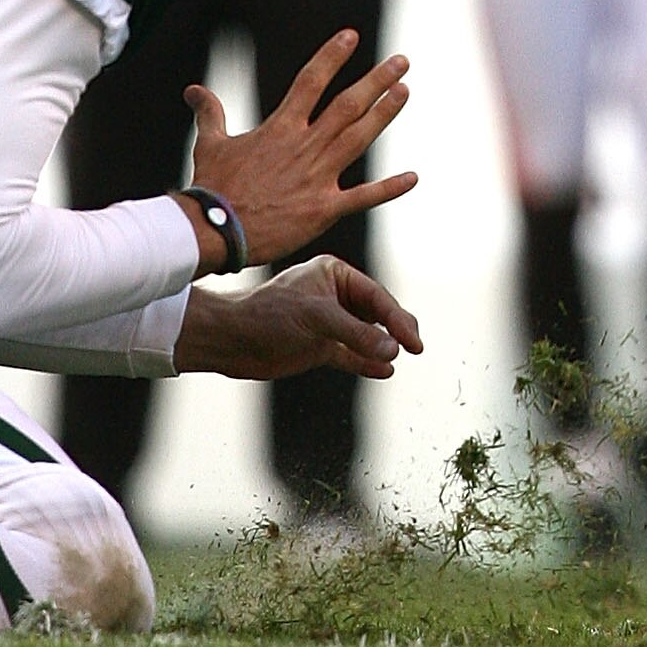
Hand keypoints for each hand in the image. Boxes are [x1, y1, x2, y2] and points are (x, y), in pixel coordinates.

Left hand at [174, 256, 422, 380]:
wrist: (230, 340)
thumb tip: (393, 352)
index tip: (414, 340)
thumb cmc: (268, 315)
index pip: (376, 296)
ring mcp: (327, 324)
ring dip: (383, 346)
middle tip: (416, 346)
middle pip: (376, 314)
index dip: (398, 318)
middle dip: (396, 329)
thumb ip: (356, 334)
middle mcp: (334, 296)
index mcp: (335, 275)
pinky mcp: (318, 348)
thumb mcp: (316, 317)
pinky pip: (350, 355)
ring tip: (403, 355)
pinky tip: (384, 371)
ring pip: (366, 335)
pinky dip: (367, 363)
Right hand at [185, 31, 415, 265]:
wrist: (213, 231)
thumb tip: (193, 90)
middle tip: (402, 61)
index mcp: (280, 128)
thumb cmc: (212, 188)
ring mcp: (317, 177)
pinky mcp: (323, 209)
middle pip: (347, 105)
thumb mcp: (209, 144)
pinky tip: (413, 178)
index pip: (310, 81)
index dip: (331, 56)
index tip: (351, 36)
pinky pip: (363, 197)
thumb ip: (209, 113)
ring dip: (384, 114)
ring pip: (359, 138)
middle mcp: (305, 147)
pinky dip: (389, 188)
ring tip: (405, 91)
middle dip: (376, 80)